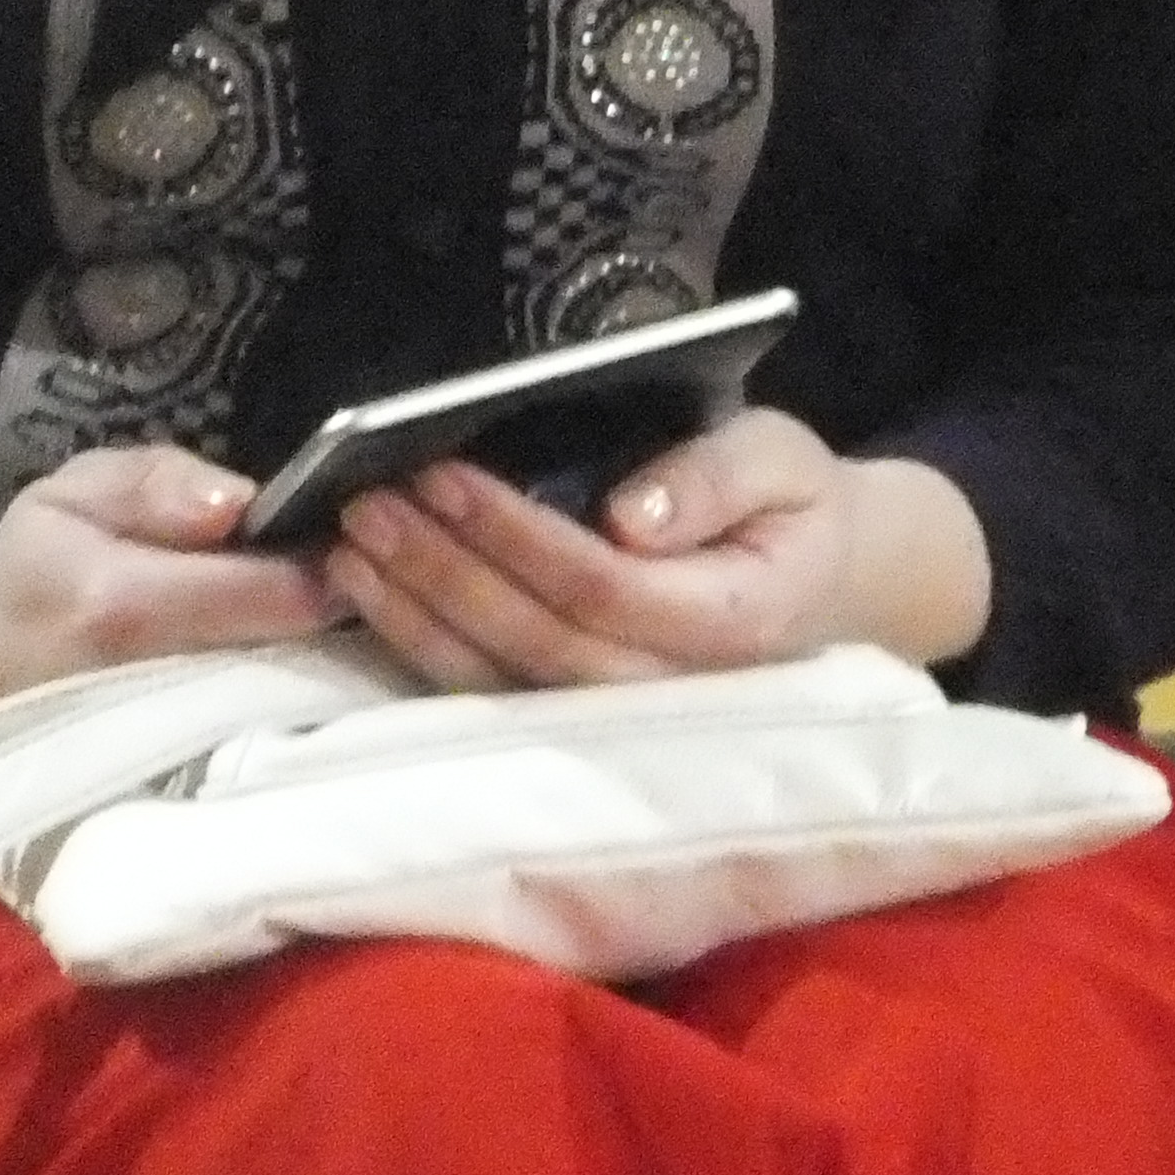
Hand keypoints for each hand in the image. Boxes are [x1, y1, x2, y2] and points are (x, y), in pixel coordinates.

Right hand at [0, 444, 337, 774]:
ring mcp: (172, 749)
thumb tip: (239, 504)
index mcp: (127, 606)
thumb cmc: (32, 574)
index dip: (341, 560)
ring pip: (301, 700)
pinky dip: (304, 699)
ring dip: (334, 657)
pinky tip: (307, 668)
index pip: (285, 592)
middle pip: (309, 652)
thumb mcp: (75, 495)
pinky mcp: (182, 781)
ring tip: (344, 615)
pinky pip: (273, 735)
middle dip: (352, 610)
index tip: (365, 531)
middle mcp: (156, 688)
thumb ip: (159, 484)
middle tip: (374, 570)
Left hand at [319, 410, 992, 690]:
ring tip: (349, 540)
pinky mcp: (573, 714)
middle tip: (368, 499)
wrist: (824, 581)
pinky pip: (484, 690)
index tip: (445, 474)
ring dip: (412, 610)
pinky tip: (367, 588)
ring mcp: (618, 715)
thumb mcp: (785, 459)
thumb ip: (718, 478)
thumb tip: (629, 515)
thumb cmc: (794, 507)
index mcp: (732, 623)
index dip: (517, 537)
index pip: (602, 587)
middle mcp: (672, 689)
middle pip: (535, 641)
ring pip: (498, 679)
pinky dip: (416, 642)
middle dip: (444, 570)